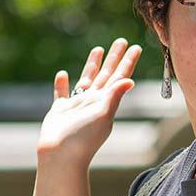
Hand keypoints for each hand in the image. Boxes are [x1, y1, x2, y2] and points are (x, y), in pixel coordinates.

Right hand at [38, 38, 141, 163]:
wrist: (61, 155)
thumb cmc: (83, 138)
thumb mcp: (102, 115)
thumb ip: (114, 96)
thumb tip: (130, 81)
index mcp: (106, 101)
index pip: (120, 77)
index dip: (127, 62)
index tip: (136, 46)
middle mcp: (94, 101)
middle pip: (106, 74)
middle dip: (114, 58)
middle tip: (121, 40)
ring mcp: (77, 105)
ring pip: (86, 79)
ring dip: (92, 65)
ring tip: (98, 49)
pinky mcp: (60, 111)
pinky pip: (62, 94)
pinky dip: (62, 84)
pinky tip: (63, 74)